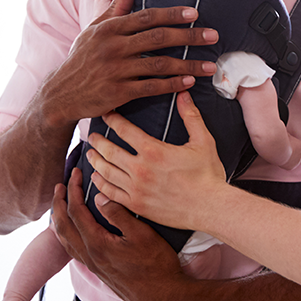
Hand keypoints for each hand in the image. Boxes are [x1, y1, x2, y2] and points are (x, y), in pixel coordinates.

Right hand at [38, 0, 219, 124]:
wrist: (61, 93)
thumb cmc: (83, 57)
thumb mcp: (95, 29)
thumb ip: (116, 7)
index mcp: (110, 28)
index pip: (147, 17)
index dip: (172, 14)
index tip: (196, 13)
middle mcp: (113, 47)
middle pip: (158, 38)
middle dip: (189, 37)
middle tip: (214, 36)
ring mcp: (116, 70)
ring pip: (159, 65)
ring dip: (188, 65)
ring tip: (210, 66)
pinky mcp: (118, 92)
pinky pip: (151, 87)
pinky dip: (172, 85)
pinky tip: (189, 83)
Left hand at [51, 168, 190, 300]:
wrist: (161, 296)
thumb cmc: (156, 265)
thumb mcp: (142, 234)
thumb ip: (119, 214)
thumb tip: (102, 196)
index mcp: (97, 243)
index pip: (76, 211)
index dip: (74, 190)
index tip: (76, 174)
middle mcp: (89, 254)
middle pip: (62, 225)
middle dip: (58, 202)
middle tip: (60, 186)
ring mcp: (92, 264)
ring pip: (64, 239)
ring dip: (59, 219)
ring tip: (61, 204)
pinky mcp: (98, 269)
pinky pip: (72, 248)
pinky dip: (67, 233)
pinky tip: (74, 230)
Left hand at [86, 91, 228, 228]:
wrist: (210, 207)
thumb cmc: (208, 174)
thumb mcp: (203, 140)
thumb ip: (190, 116)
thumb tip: (184, 94)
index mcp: (153, 151)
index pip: (124, 130)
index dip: (112, 120)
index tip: (106, 115)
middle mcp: (140, 169)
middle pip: (109, 151)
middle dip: (98, 141)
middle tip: (91, 135)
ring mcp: (136, 189)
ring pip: (106, 172)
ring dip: (95, 161)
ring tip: (90, 154)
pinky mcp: (136, 205)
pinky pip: (111, 194)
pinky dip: (100, 185)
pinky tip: (96, 179)